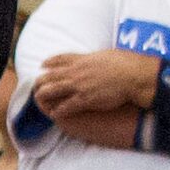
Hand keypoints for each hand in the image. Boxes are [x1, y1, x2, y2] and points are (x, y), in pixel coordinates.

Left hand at [32, 49, 152, 118]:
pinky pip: (65, 106)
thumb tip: (99, 59)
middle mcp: (76, 71)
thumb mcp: (107, 55)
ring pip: (52, 90)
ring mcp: (78, 86)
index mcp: (82, 59)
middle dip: (41, 82)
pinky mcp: (84, 99)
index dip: (49, 63)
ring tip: (40, 102)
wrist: (132, 76)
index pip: (59, 59)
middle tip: (37, 88)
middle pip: (50, 75)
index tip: (43, 65)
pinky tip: (54, 114)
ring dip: (44, 96)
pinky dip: (58, 111)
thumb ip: (97, 58)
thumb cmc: (125, 64)